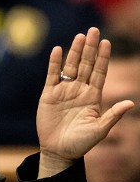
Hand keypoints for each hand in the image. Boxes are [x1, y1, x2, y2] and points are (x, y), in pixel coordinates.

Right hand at [36, 27, 134, 176]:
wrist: (59, 151)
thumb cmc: (81, 143)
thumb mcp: (100, 129)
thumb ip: (113, 115)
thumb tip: (131, 102)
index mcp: (93, 96)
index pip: (99, 72)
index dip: (103, 57)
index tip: (106, 42)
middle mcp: (79, 90)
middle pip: (85, 64)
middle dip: (90, 48)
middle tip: (93, 30)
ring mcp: (64, 91)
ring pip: (70, 67)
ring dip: (74, 51)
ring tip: (79, 36)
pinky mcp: (49, 94)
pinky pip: (52, 75)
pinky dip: (55, 63)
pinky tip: (58, 50)